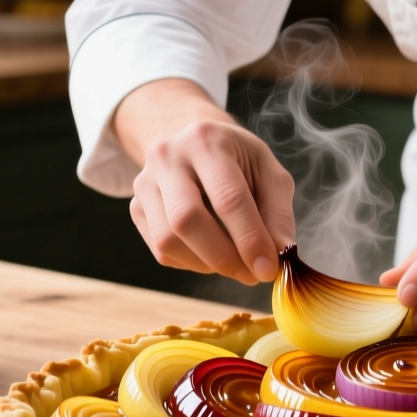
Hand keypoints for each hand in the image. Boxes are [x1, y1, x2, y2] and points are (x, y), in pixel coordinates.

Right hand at [117, 80, 295, 284]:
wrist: (196, 146)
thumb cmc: (240, 162)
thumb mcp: (269, 174)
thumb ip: (278, 214)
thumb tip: (280, 253)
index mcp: (207, 141)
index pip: (227, 198)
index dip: (249, 239)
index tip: (268, 269)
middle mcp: (168, 157)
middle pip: (187, 220)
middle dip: (224, 257)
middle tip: (251, 274)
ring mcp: (145, 182)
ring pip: (168, 240)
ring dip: (207, 264)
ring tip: (234, 262)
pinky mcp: (136, 207)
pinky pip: (161, 251)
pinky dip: (191, 262)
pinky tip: (211, 252)